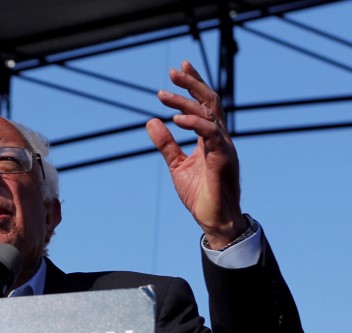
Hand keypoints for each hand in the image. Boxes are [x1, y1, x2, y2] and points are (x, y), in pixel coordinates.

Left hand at [146, 60, 247, 248]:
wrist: (213, 220)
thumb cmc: (200, 193)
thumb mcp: (177, 165)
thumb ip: (166, 144)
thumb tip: (151, 121)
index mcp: (211, 138)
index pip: (204, 105)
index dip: (193, 85)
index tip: (177, 70)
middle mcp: (221, 138)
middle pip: (210, 102)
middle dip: (192, 83)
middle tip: (173, 71)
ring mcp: (224, 147)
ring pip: (210, 114)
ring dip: (186, 102)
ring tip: (163, 95)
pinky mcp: (223, 159)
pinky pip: (211, 135)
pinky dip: (194, 124)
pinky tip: (175, 119)